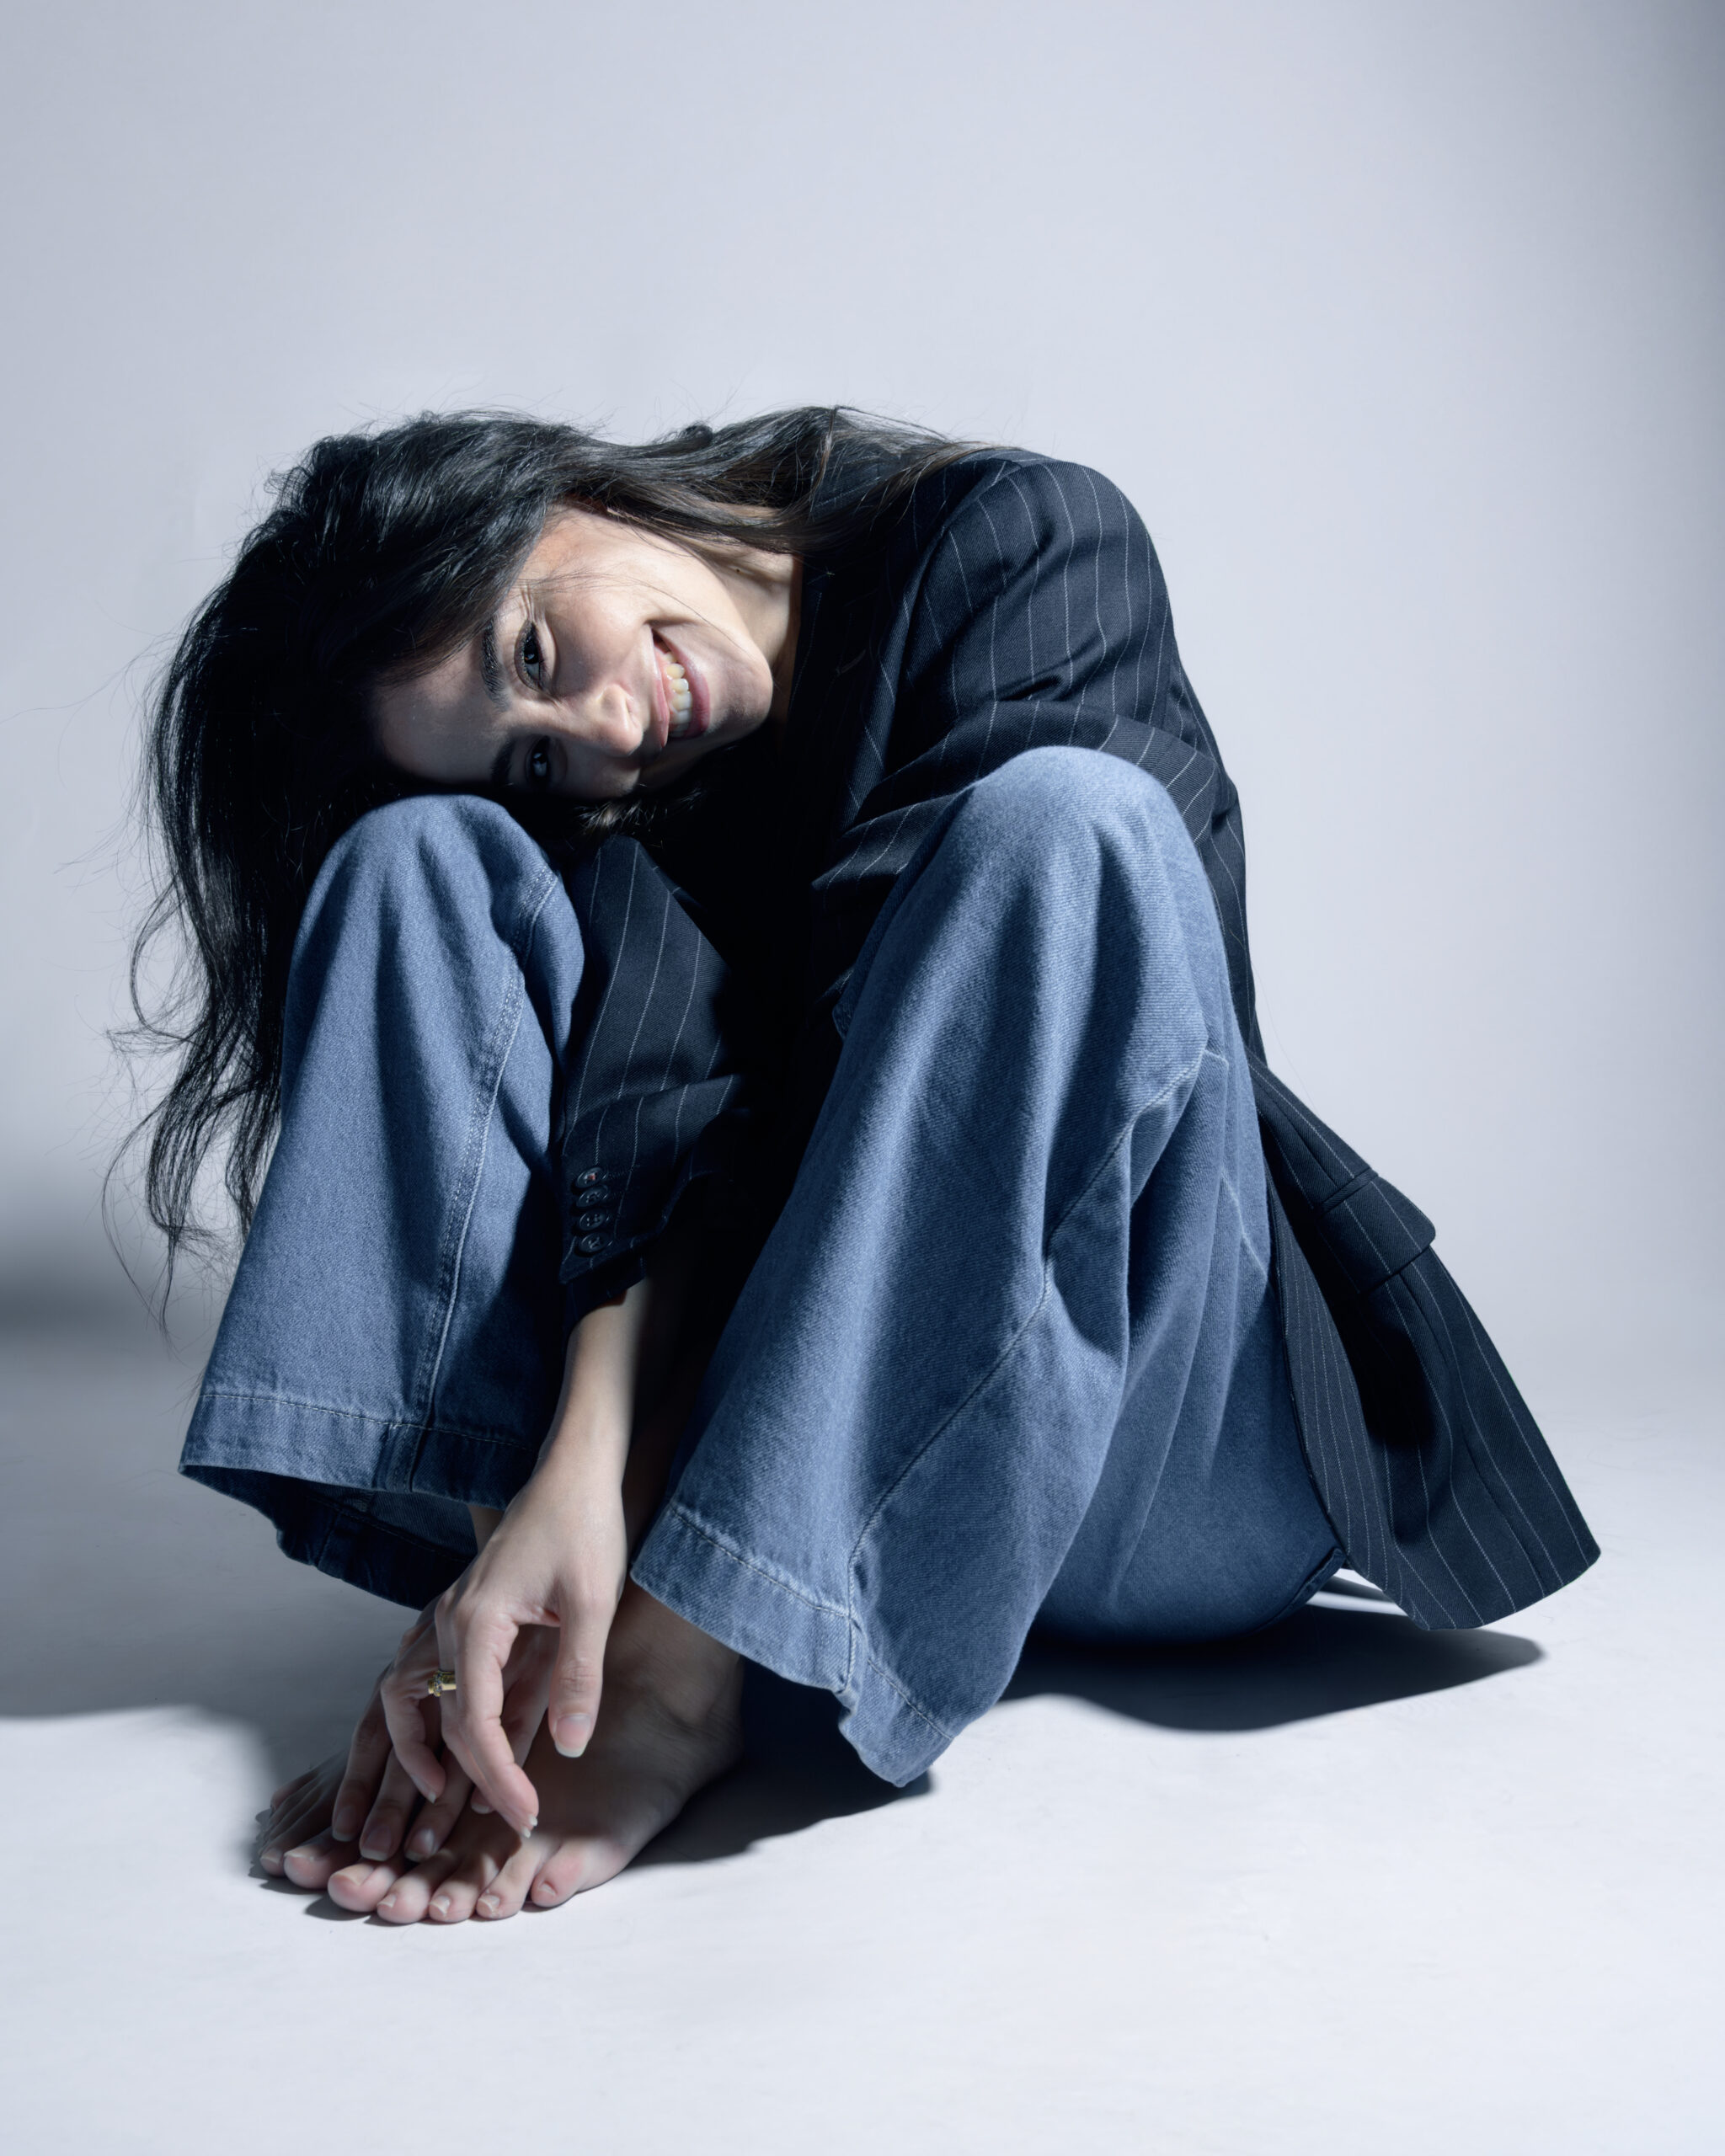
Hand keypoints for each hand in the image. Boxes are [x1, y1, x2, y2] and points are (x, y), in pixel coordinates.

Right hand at [429, 1459, 629, 1832]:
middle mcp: (448, 1623)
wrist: (574, 1471)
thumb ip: (579, 1676)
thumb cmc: (585, 1526)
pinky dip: (445, 1722)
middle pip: (442, 1722)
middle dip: (470, 1780)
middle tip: (512, 1824)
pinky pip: (439, 1681)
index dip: (498, 1778)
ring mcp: (451, 1619)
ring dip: (433, 1756)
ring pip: (422, 1704)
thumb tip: (568, 1750)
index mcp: (475, 1622)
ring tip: (456, 1807)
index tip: (526, 1817)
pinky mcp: (467, 1617)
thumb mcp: (594, 1601)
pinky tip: (471, 1753)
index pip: (473, 1723)